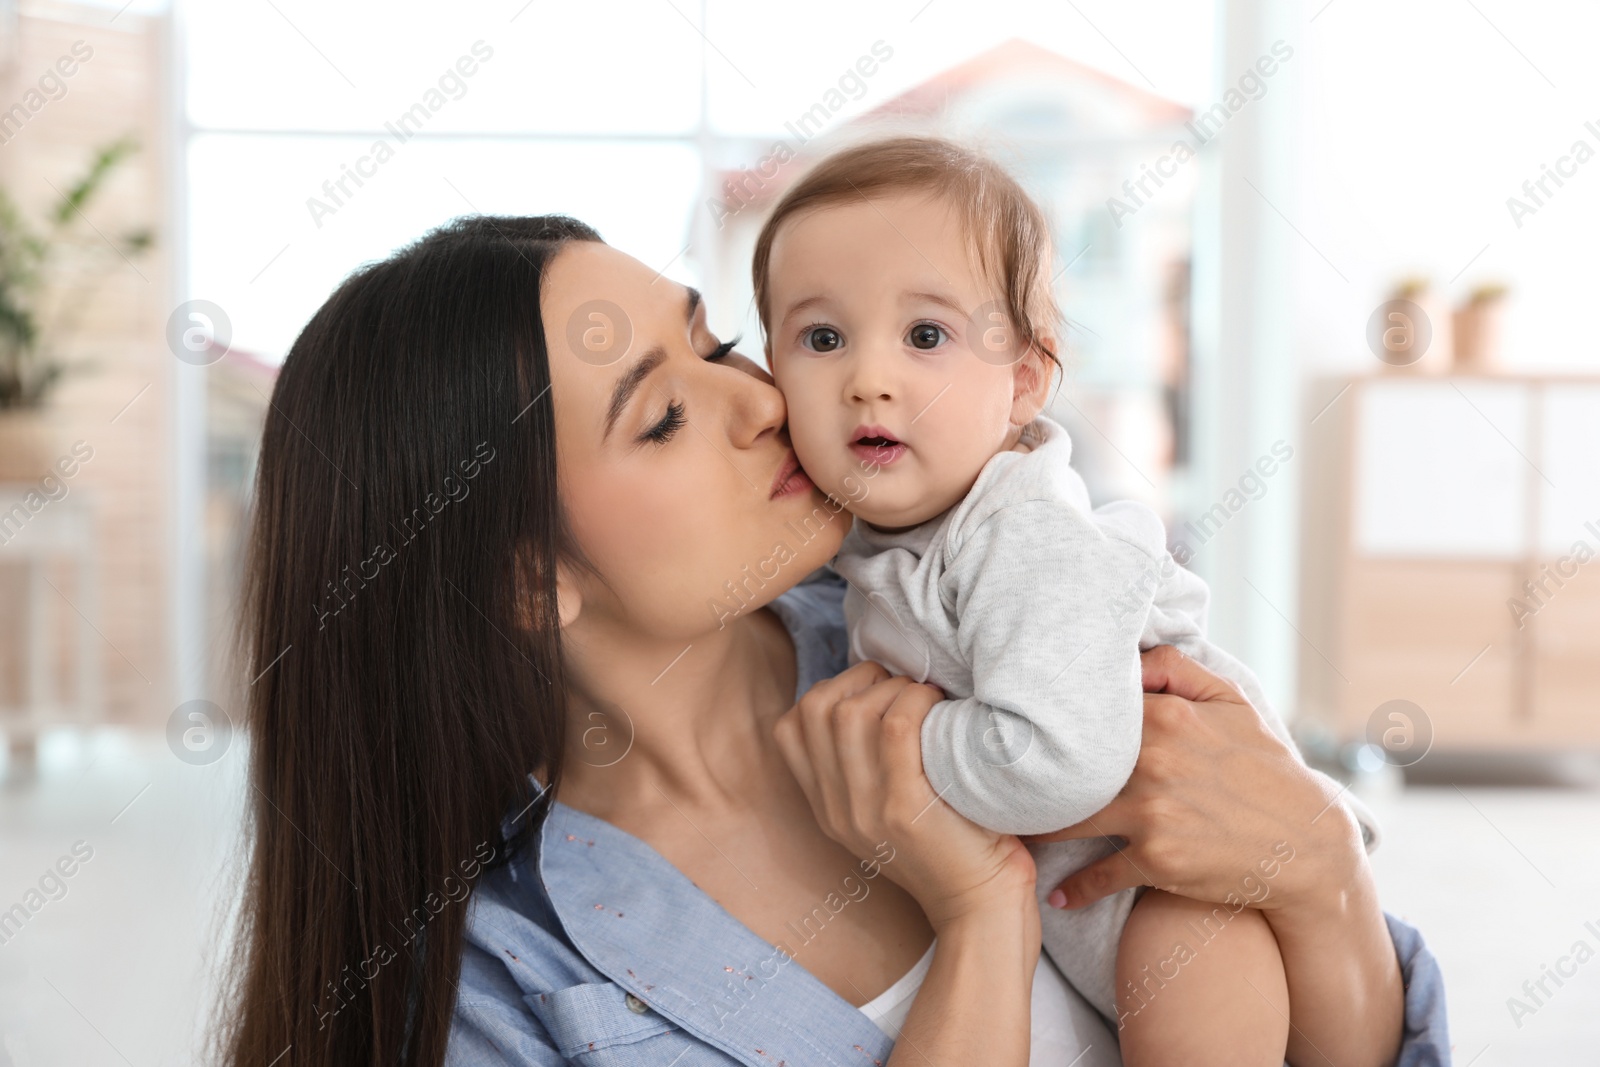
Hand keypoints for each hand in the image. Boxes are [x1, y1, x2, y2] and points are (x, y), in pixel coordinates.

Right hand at [774, 661, 1037, 929]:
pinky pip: (896, 727)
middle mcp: (836, 810)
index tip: (872, 691)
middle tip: (901, 687)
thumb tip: (875, 691)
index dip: (829, 691)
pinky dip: (917, 702)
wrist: (981, 908)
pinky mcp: (904, 810)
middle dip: (859, 679)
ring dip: (891, 687)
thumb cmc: (954, 844)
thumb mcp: (887, 811)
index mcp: (827, 808)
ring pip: (850, 712)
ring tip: (924, 696)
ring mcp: (865, 812)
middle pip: (814, 710)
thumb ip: (866, 766)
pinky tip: (940, 706)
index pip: (789, 728)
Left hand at [1025, 646, 1363, 914]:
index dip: (1043, 717)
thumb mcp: (1232, 702)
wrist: (1306, 843)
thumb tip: (1125, 655)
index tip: (1010, 724)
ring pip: (1068, 817)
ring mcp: (1151, 811)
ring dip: (1035, 828)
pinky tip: (1054, 895)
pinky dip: (1073, 889)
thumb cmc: (1264, 767)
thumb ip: (1175, 667)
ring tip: (1009, 831)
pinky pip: (1097, 875)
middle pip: (1063, 764)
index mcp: (1164, 716)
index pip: (1082, 710)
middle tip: (989, 779)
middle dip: (1023, 774)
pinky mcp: (1155, 859)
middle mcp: (1151, 760)